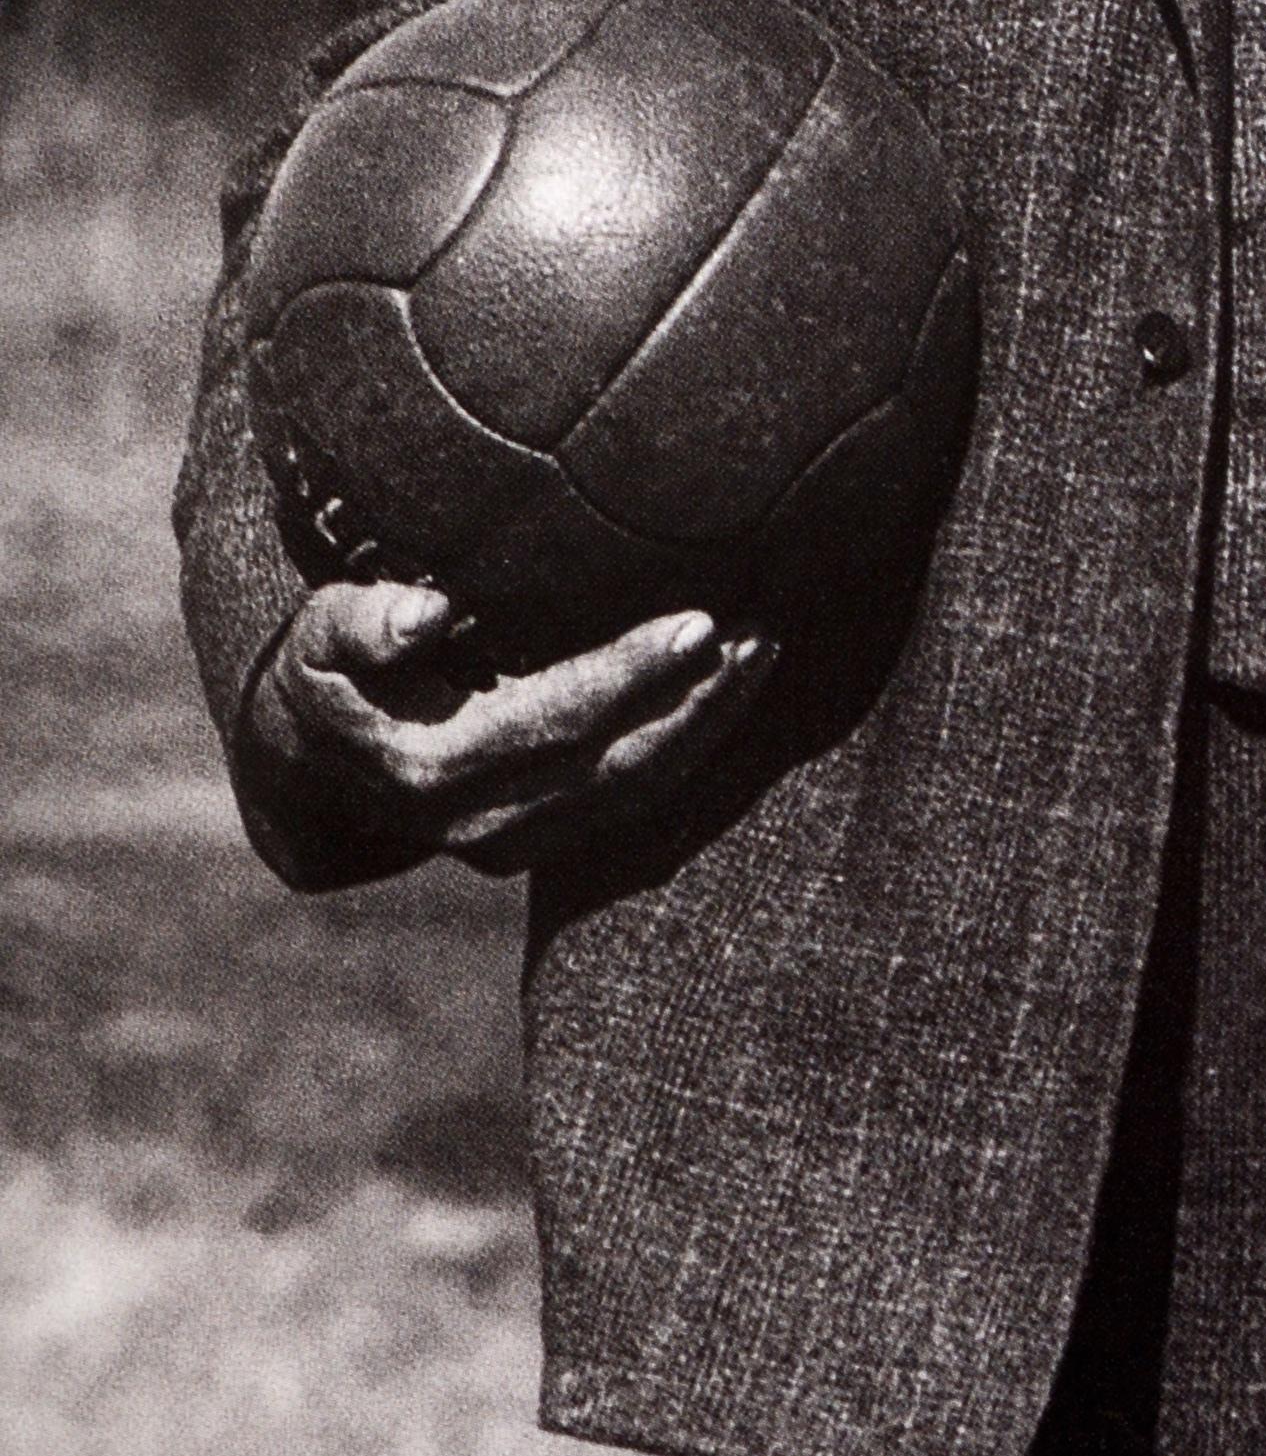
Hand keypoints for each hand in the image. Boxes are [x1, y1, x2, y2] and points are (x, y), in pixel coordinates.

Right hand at [246, 580, 777, 875]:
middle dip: (700, 700)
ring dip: (710, 724)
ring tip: (765, 652)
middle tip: (763, 630)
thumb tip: (429, 613)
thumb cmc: (321, 682)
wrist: (310, 779)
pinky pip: (636, 798)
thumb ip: (360, 623)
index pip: (557, 718)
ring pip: (639, 789)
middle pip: (620, 762)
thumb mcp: (314, 642)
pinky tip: (733, 691)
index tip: (700, 623)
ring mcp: (519, 842)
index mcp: (432, 767)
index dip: (633, 674)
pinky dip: (690, 746)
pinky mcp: (545, 840)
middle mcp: (484, 819)